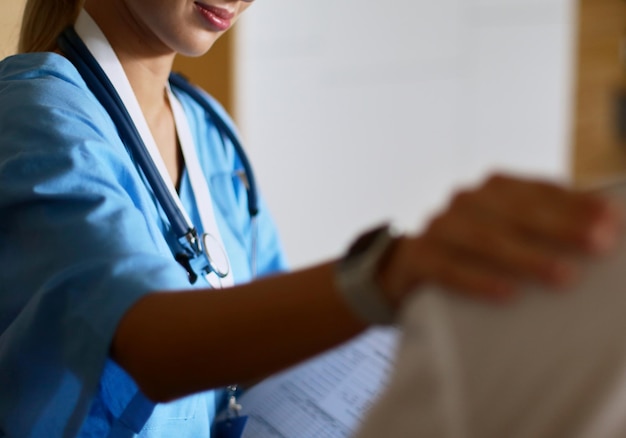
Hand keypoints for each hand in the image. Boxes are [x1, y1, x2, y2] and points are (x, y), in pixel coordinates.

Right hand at [378, 174, 622, 304]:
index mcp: (491, 188)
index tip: (610, 220)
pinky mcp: (418, 256)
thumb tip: (602, 230)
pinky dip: (479, 280)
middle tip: (598, 245)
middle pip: (515, 212)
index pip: (538, 189)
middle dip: (560, 227)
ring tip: (564, 277)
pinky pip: (449, 268)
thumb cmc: (473, 249)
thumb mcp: (504, 229)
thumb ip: (541, 226)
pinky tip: (508, 294)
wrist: (409, 264)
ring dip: (527, 257)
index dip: (574, 203)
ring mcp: (438, 226)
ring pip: (484, 239)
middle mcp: (464, 200)